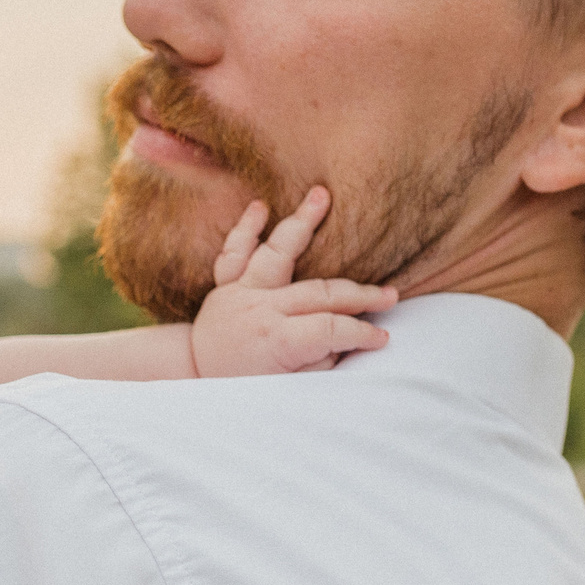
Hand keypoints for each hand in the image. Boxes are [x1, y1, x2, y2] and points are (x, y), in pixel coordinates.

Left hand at [192, 191, 397, 377]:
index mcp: (276, 340)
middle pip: (318, 292)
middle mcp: (260, 309)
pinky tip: (260, 207)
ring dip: (301, 223)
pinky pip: (233, 252)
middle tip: (391, 295)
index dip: (362, 333)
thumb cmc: (242, 387)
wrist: (193, 377)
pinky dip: (246, 229)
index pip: (332, 328)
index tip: (383, 337)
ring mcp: (241, 293)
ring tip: (322, 195)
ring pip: (275, 252)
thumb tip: (345, 342)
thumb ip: (318, 363)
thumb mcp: (287, 389)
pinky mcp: (225, 285)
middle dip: (360, 294)